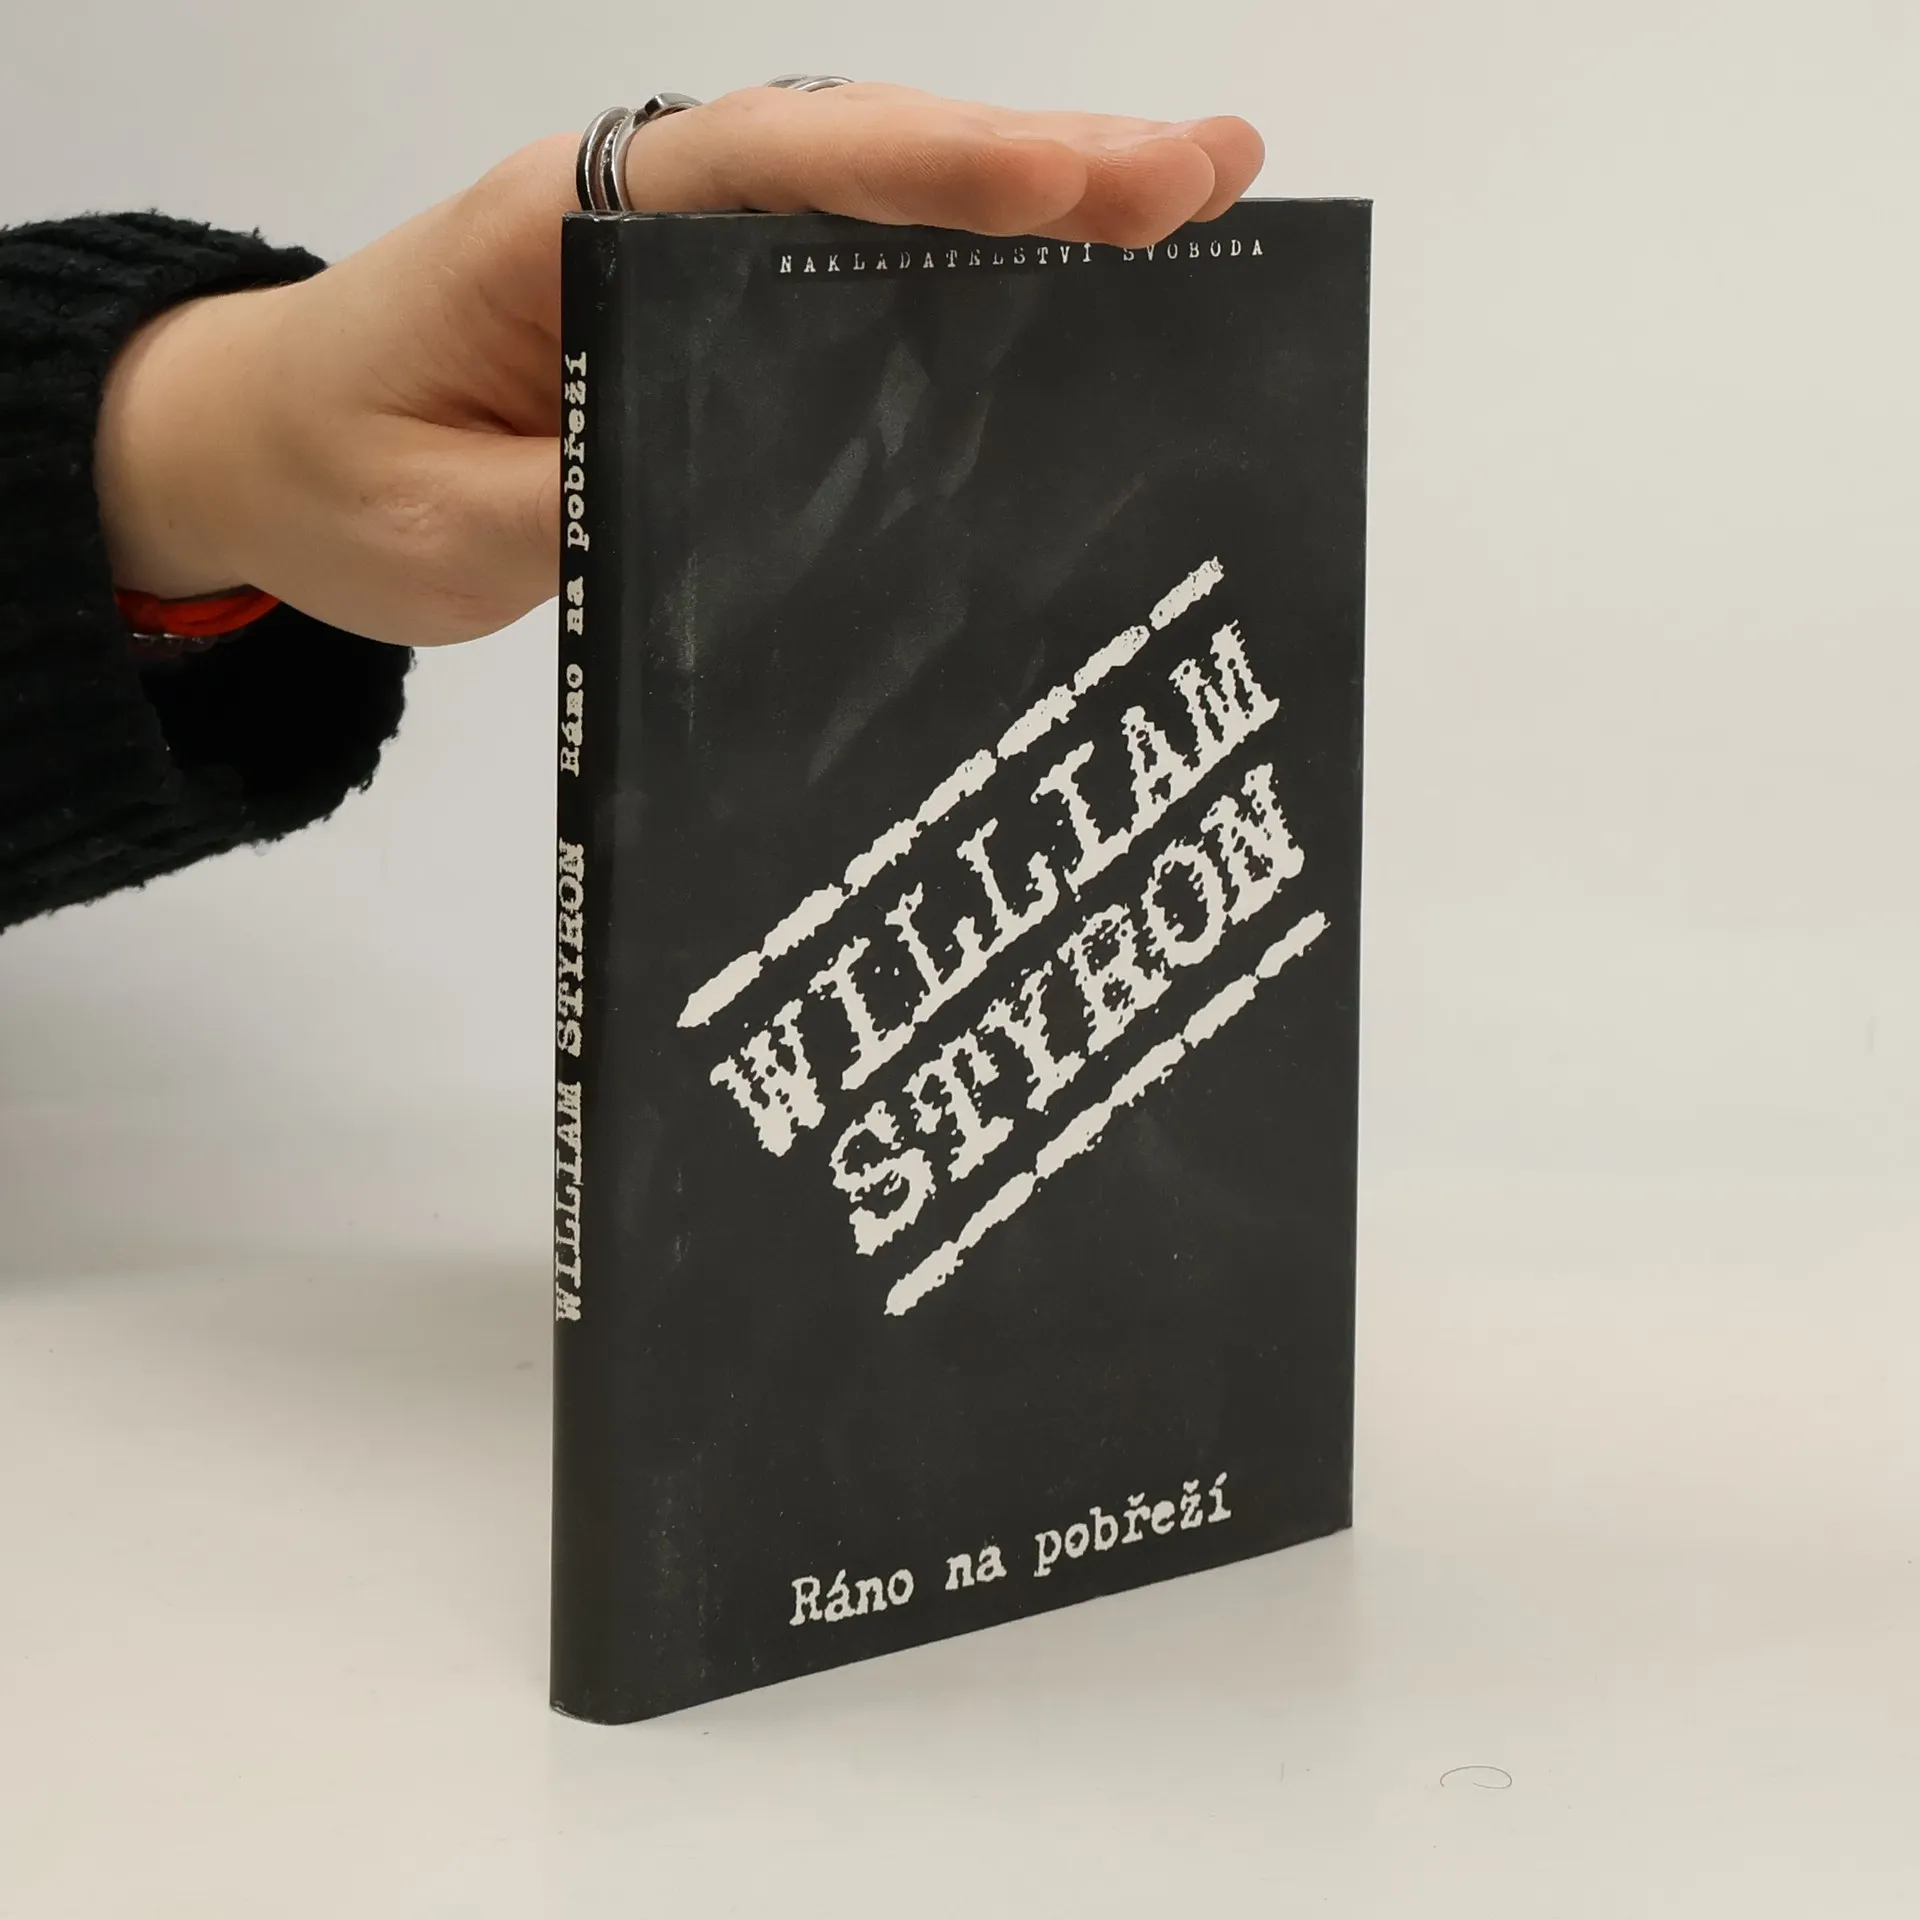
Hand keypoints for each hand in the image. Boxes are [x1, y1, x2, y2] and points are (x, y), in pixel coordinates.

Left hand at [95, 84, 1263, 646]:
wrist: (269, 453)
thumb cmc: (337, 474)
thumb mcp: (450, 522)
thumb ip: (589, 498)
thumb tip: (756, 499)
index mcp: (574, 226)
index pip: (785, 172)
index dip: (947, 175)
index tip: (1092, 187)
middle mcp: (650, 214)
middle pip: (868, 159)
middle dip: (1043, 163)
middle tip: (1213, 169)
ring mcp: (688, 260)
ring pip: (879, 206)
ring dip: (1033, 201)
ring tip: (1194, 198)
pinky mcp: (711, 320)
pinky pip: (852, 276)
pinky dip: (964, 272)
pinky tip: (1069, 290)